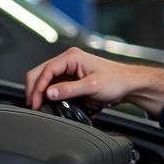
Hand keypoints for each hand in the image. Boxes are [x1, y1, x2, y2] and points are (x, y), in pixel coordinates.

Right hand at [25, 47, 163, 114]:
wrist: (128, 84)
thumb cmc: (116, 80)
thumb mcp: (92, 86)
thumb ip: (69, 90)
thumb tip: (49, 93)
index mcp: (72, 57)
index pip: (46, 70)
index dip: (38, 86)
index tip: (36, 101)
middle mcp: (68, 61)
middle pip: (41, 72)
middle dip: (35, 89)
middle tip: (34, 105)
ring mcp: (69, 70)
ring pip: (45, 79)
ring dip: (40, 92)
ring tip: (40, 106)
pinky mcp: (71, 80)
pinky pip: (54, 86)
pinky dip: (48, 95)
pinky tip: (49, 104)